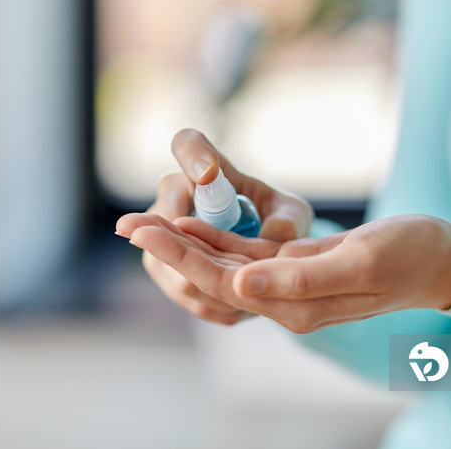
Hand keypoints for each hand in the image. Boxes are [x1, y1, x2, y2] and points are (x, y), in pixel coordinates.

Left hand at [116, 213, 450, 333]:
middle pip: (214, 275)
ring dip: (185, 243)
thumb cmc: (411, 256)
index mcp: (297, 304)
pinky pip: (248, 256)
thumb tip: (240, 286)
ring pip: (225, 265)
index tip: (144, 229)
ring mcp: (289, 285)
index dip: (181, 255)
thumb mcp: (362, 262)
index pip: (224, 282)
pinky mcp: (296, 268)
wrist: (440, 260)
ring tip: (145, 222)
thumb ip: (302, 280)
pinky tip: (193, 223)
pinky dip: (218, 239)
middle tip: (126, 224)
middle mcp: (286, 300)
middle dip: (170, 248)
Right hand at [134, 128, 312, 325]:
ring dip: (213, 285)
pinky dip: (217, 303)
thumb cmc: (274, 217)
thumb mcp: (291, 213)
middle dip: (197, 253)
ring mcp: (159, 235)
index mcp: (204, 166)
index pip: (187, 145)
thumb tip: (275, 235)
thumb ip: (288, 218)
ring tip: (252, 294)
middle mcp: (171, 197)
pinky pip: (185, 291)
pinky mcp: (163, 268)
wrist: (256, 244)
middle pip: (164, 220)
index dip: (193, 157)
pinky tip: (243, 306)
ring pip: (171, 265)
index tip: (209, 171)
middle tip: (238, 275)